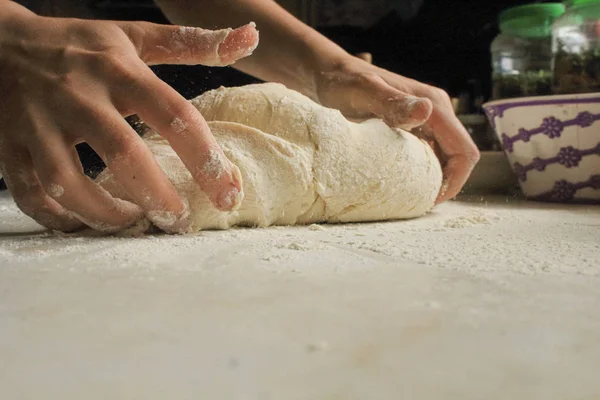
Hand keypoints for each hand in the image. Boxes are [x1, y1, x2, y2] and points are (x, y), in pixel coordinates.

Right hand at [0, 2, 257, 232]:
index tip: (229, 193)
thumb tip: (251, 37)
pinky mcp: (9, 146)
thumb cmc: (80, 46)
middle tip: (180, 223)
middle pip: (123, 152)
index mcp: (119, 71)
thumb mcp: (135, 36)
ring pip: (67, 181)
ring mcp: (38, 123)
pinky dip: (58, 218)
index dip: (206, 157)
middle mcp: (79, 96)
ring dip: (104, 213)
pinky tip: (85, 224)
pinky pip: (29, 193)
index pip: (173, 114)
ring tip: (134, 223)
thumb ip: (194, 42)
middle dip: (157, 196)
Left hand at [315, 56, 479, 202]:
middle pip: (458, 155)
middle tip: (420, 203)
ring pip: (445, 154)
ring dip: (436, 177)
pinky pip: (429, 151)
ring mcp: (425, 117)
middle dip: (447, 182)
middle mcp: (435, 110)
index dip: (455, 180)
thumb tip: (425, 111)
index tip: (432, 199)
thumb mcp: (363, 93)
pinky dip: (423, 169)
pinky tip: (404, 180)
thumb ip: (392, 102)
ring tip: (413, 196)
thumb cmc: (342, 83)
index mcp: (433, 105)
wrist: (329, 73)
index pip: (463, 150)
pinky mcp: (413, 123)